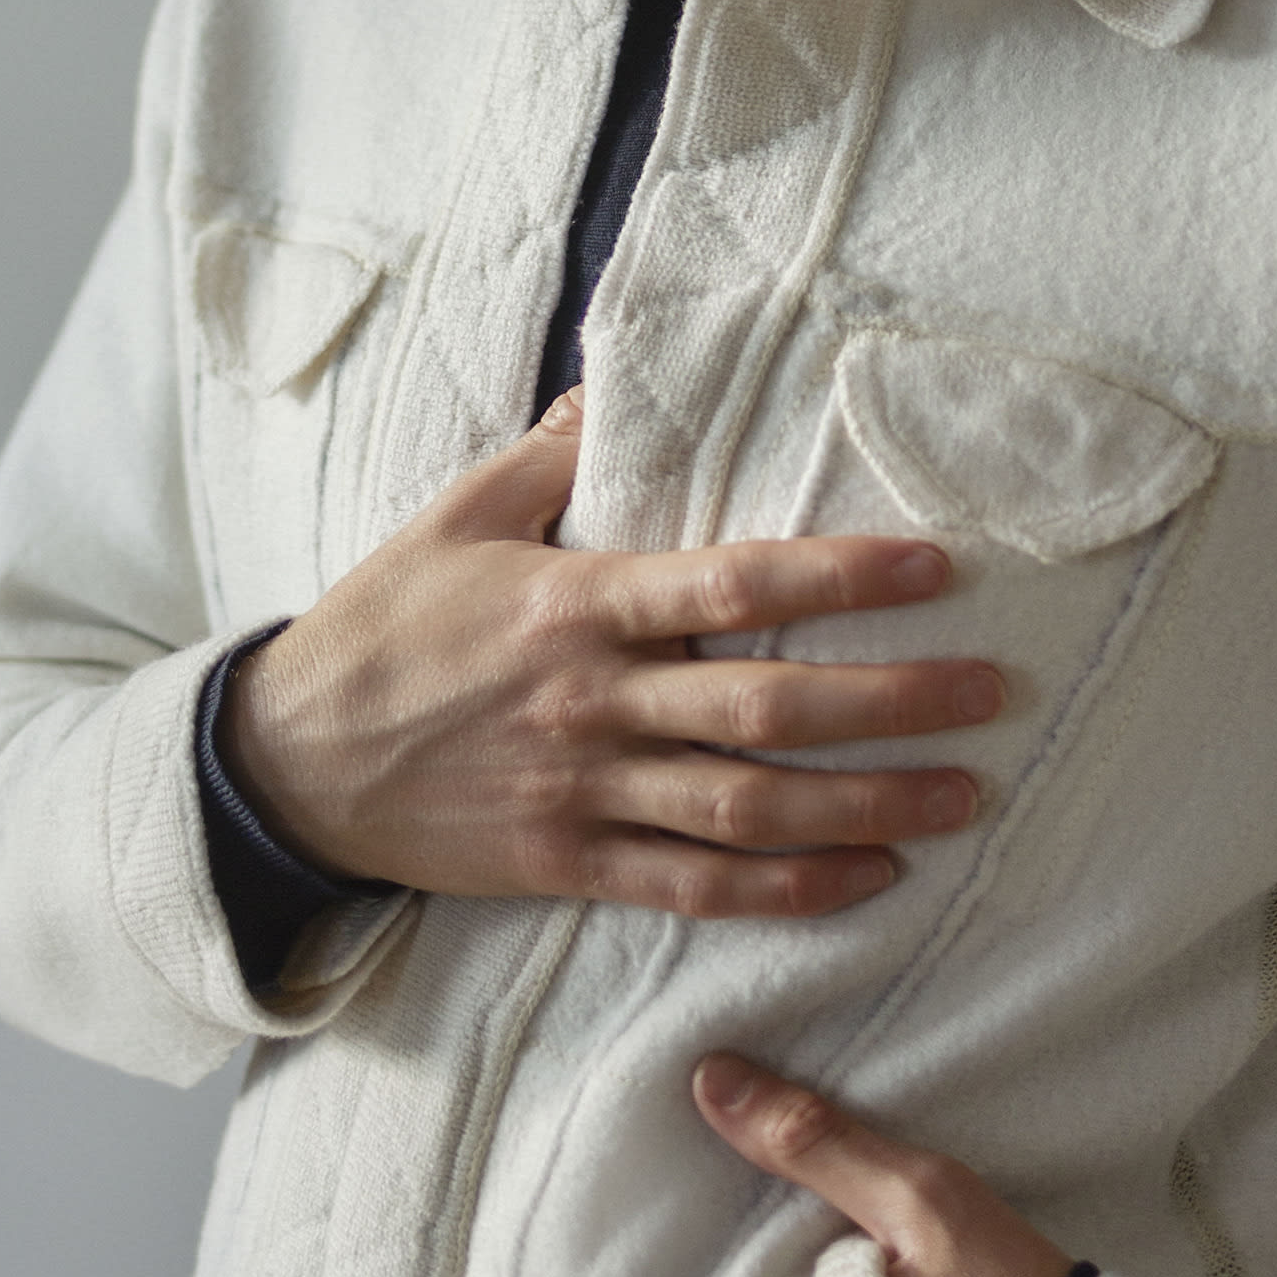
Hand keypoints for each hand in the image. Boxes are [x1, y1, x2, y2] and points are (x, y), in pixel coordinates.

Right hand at [218, 389, 1004, 913]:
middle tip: (989, 696)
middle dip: (892, 702)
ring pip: (747, 809)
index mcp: (574, 601)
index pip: (732, 583)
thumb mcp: (454, 516)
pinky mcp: (570, 866)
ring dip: (864, 804)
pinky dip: (784, 890)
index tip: (935, 568)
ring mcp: (584, 793)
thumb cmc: (381, 626)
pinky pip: (693, 888)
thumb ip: (550, 456)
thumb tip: (613, 386)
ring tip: (960, 798)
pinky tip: (865, 876)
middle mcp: (592, 702)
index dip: (842, 575)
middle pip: (767, 706)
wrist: (286, 764)